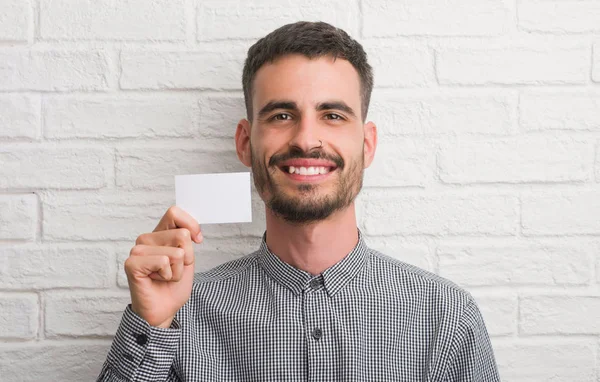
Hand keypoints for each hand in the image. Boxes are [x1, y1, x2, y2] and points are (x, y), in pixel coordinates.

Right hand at [124, 206, 201, 327]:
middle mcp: (146, 239)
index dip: (191, 225)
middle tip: (173, 270)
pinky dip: (168, 275)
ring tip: (165, 277)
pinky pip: (163, 261)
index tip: (197, 240)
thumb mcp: (187, 259)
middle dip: (186, 258)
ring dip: (177, 270)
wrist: (163, 310)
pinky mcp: (132, 263)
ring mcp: (137, 250)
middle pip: (182, 235)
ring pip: (176, 252)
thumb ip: (187, 240)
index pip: (174, 212)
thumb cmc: (173, 286)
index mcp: (159, 234)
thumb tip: (191, 231)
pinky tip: (156, 280)